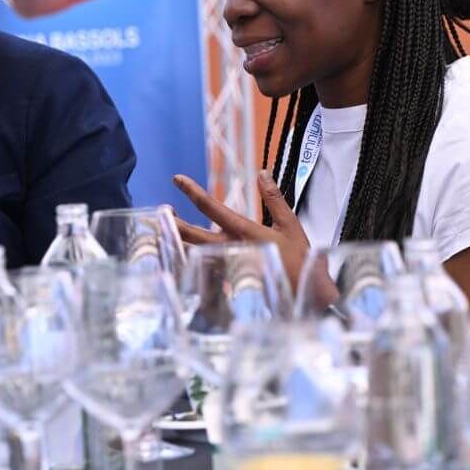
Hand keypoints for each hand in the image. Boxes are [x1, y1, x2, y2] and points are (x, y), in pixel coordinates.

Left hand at [172, 171, 309, 287]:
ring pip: (196, 255)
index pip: (212, 208)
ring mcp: (228, 268)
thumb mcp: (290, 224)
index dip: (193, 193)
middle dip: (175, 223)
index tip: (177, 180)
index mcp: (245, 231)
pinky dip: (192, 265)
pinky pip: (205, 273)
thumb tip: (261, 173)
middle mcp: (232, 249)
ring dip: (179, 243)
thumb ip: (274, 199)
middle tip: (161, 212)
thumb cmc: (300, 259)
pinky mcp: (230, 284)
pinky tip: (183, 259)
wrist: (308, 295)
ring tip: (164, 233)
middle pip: (194, 235)